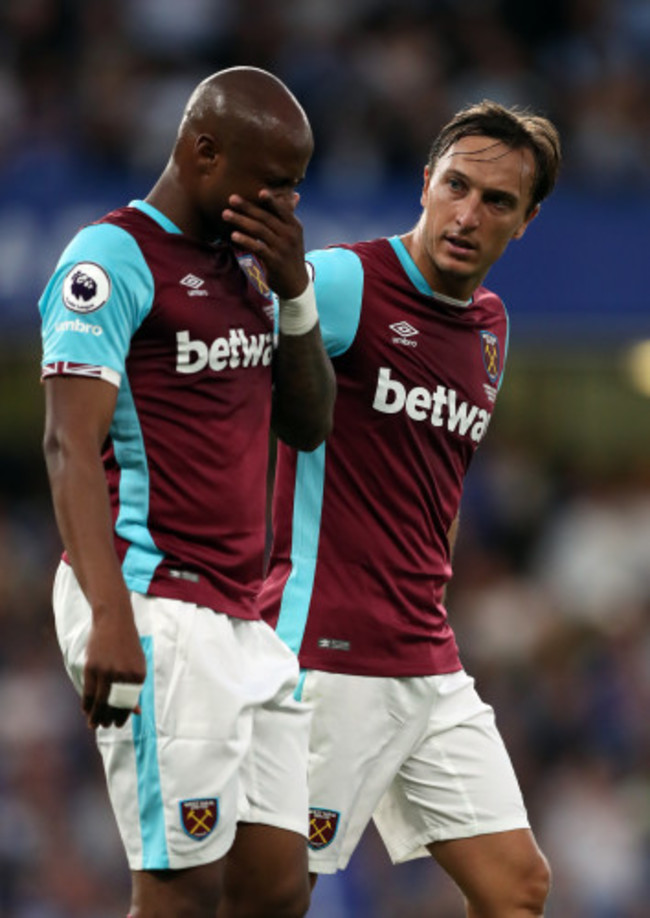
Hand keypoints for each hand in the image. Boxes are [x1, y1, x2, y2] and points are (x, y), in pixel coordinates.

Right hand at [82, 612, 146, 729]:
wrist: (114, 622)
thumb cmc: (127, 645)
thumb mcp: (137, 665)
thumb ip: (135, 688)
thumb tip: (137, 712)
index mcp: (138, 676)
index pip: (129, 704)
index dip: (122, 717)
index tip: (116, 724)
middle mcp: (123, 676)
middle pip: (113, 705)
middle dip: (107, 719)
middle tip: (103, 726)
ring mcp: (107, 672)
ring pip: (100, 702)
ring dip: (95, 716)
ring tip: (93, 724)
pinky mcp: (92, 668)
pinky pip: (88, 692)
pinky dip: (86, 703)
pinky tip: (85, 710)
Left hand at [222, 190, 308, 298]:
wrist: (296, 284)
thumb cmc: (290, 256)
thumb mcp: (294, 235)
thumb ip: (290, 216)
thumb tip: (295, 195)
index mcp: (295, 226)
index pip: (281, 209)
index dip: (270, 200)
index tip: (257, 191)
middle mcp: (290, 235)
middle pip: (265, 217)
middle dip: (247, 207)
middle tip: (231, 199)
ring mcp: (282, 248)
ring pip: (259, 230)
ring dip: (240, 220)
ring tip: (225, 214)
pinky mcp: (274, 260)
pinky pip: (257, 247)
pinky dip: (245, 240)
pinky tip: (233, 235)